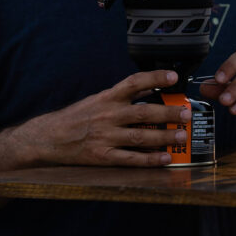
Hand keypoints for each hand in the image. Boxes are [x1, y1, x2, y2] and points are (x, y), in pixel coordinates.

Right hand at [21, 70, 189, 166]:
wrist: (49, 137)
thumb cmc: (76, 117)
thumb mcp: (98, 99)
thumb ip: (123, 96)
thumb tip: (150, 90)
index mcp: (107, 98)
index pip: (134, 82)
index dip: (155, 77)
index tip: (174, 76)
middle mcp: (108, 116)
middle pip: (143, 112)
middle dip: (168, 113)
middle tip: (186, 114)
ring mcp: (106, 137)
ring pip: (140, 137)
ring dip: (163, 137)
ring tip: (181, 136)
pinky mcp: (103, 156)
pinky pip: (130, 159)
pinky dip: (149, 159)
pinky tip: (164, 158)